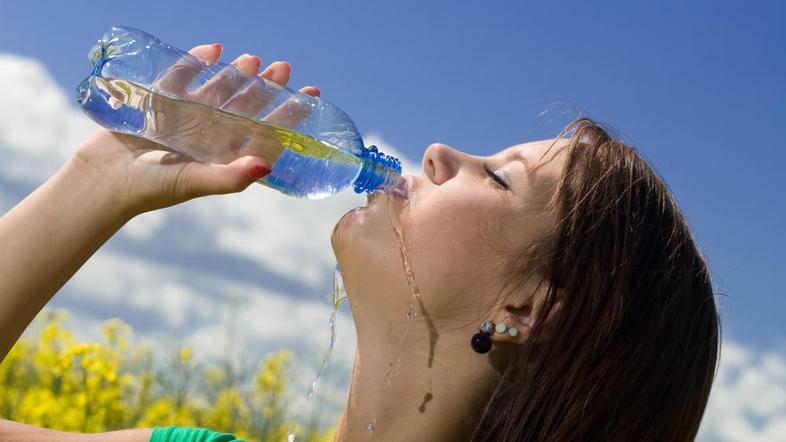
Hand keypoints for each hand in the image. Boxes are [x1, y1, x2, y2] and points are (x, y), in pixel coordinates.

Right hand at [72, 43, 320, 215]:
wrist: (103, 181)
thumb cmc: (153, 189)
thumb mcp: (196, 182)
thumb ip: (231, 177)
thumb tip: (267, 165)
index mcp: (225, 154)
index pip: (265, 130)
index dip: (288, 113)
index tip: (310, 94)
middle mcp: (211, 134)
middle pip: (246, 105)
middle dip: (266, 87)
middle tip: (284, 68)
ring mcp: (187, 116)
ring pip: (219, 89)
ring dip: (236, 74)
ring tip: (252, 59)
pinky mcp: (162, 102)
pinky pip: (183, 77)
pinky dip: (196, 63)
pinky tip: (213, 51)